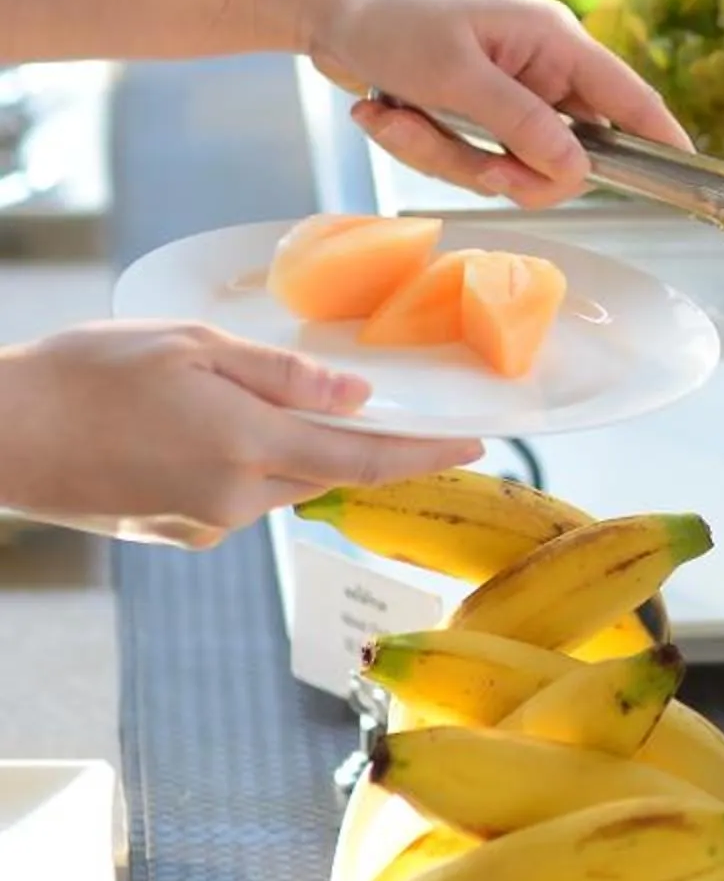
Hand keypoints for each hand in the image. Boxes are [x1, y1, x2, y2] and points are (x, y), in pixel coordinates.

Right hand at [0, 324, 481, 548]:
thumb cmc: (87, 374)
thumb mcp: (192, 348)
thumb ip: (281, 375)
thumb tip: (358, 397)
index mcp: (247, 448)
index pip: (365, 460)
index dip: (427, 453)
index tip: (479, 444)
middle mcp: (235, 500)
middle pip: (328, 473)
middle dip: (366, 445)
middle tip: (401, 410)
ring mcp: (204, 524)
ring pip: (282, 482)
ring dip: (296, 447)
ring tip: (255, 396)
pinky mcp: (176, 532)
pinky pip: (239, 493)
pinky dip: (245, 459)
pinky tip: (199, 424)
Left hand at [298, 0, 685, 208]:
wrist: (321, 3)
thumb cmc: (390, 16)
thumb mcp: (456, 75)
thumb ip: (522, 126)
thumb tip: (578, 170)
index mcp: (553, 42)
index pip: (627, 97)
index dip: (659, 137)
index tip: (685, 172)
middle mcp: (537, 70)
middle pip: (559, 154)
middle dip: (503, 167)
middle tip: (469, 160)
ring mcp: (500, 94)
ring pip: (502, 165)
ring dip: (441, 154)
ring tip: (393, 113)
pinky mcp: (466, 112)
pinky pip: (462, 159)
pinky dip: (418, 146)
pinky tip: (380, 111)